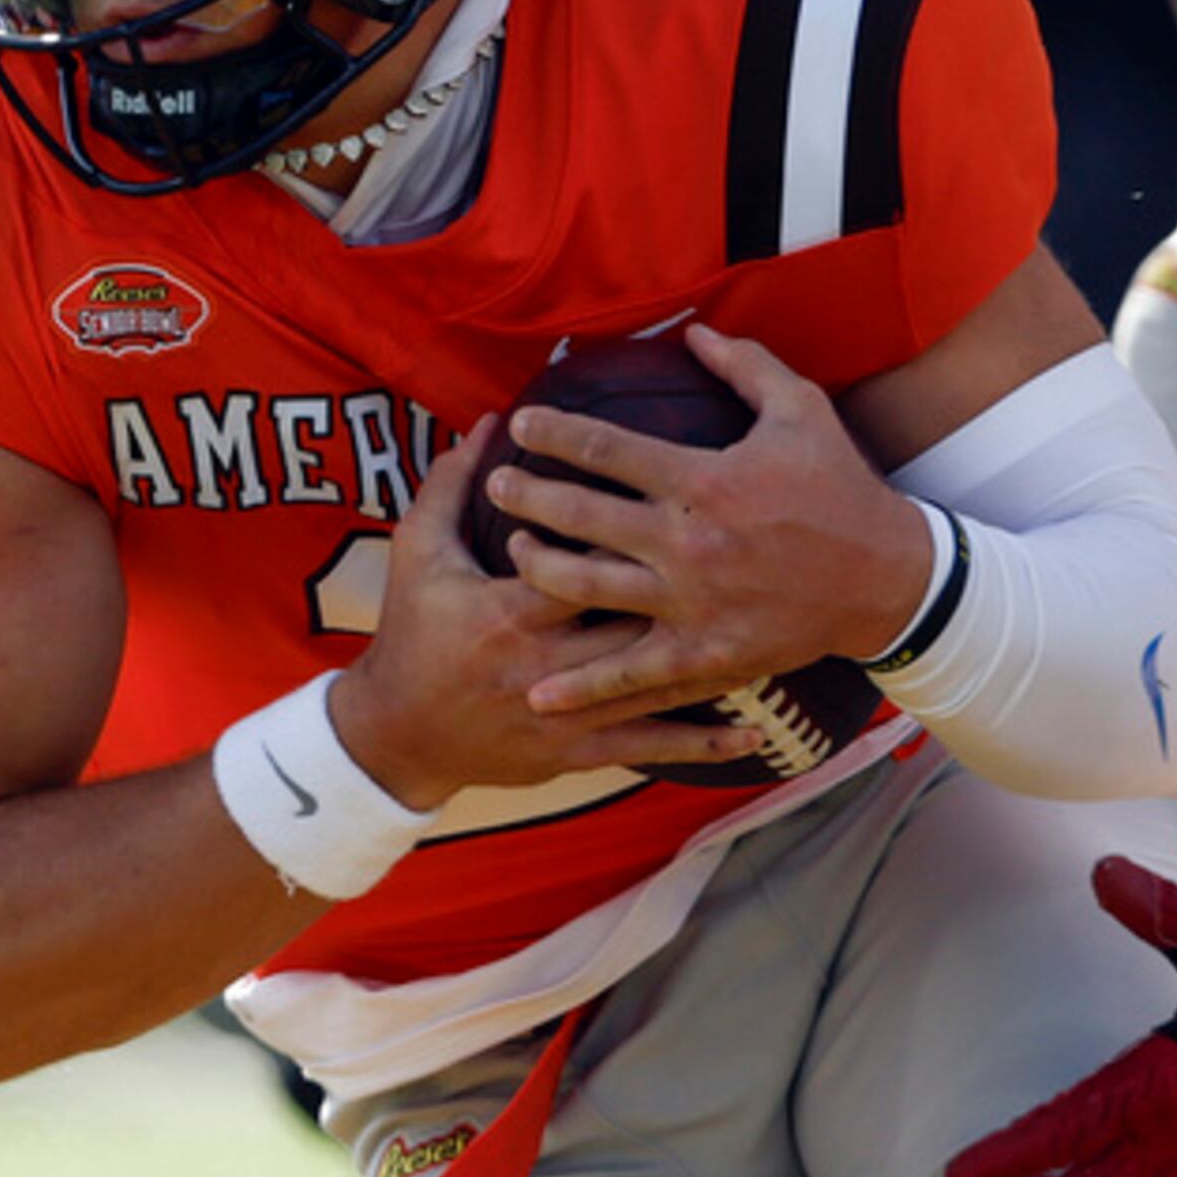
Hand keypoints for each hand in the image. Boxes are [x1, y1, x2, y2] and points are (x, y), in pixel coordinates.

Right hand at [335, 419, 763, 807]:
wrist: (395, 736)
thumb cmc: (408, 633)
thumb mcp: (416, 551)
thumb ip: (451, 483)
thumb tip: (490, 420)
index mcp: (512, 613)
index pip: (583, 564)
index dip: (630, 532)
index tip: (685, 497)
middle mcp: (549, 667)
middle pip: (636, 623)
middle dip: (693, 593)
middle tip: (756, 560)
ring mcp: (568, 716)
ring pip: (656, 686)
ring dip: (718, 662)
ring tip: (781, 637)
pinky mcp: (578, 756)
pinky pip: (652, 747)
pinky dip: (704, 740)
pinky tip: (754, 730)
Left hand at [507, 324, 934, 711]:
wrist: (886, 578)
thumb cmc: (840, 488)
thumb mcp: (802, 410)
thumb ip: (745, 365)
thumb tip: (692, 330)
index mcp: (704, 479)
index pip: (605, 448)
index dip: (553, 432)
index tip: (521, 423)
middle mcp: (687, 541)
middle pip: (580, 515)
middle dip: (527, 494)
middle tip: (499, 482)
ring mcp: (690, 603)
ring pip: (587, 587)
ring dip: (538, 566)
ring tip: (512, 550)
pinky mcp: (703, 654)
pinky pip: (629, 672)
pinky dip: (582, 685)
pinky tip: (539, 691)